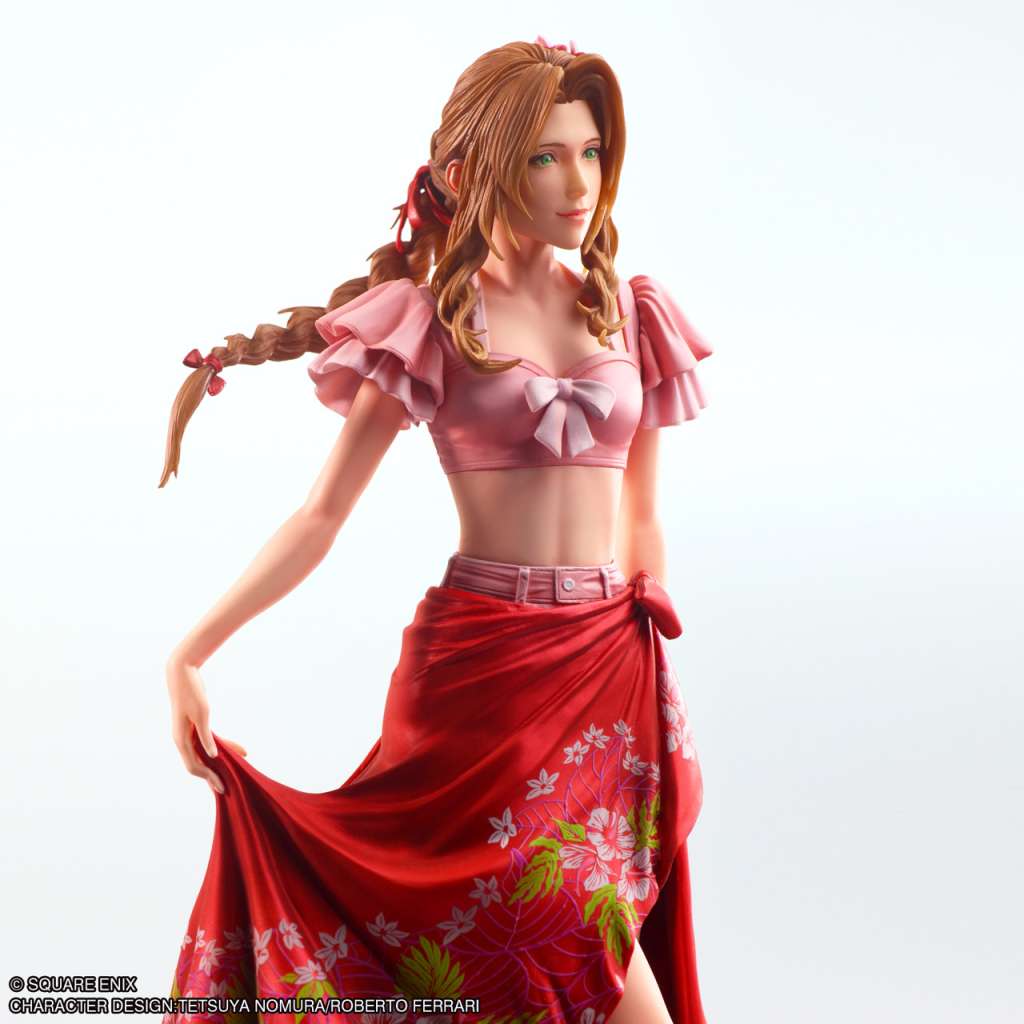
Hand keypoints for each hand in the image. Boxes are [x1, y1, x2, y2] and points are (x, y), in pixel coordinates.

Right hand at [166, 651, 247, 795]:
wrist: (182, 672)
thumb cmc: (191, 692)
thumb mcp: (202, 713)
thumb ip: (206, 736)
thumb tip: (213, 757)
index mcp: (181, 740)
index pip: (195, 767)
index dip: (209, 778)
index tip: (223, 787)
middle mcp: (182, 739)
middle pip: (197, 764)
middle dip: (212, 776)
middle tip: (227, 787)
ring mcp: (186, 733)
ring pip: (202, 754)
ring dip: (217, 763)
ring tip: (233, 770)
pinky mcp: (193, 725)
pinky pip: (205, 741)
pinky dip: (218, 747)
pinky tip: (232, 749)